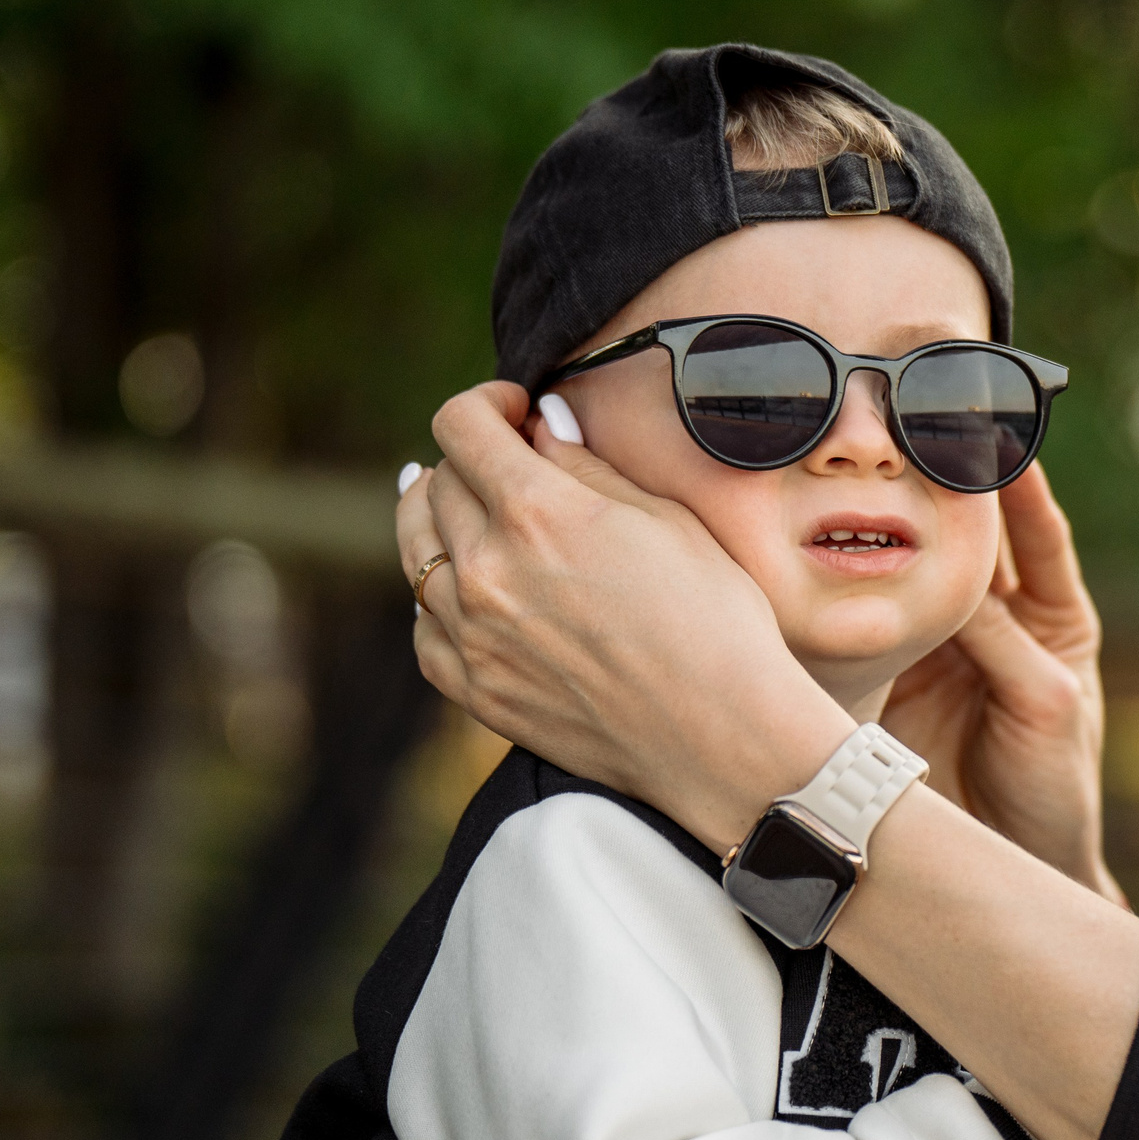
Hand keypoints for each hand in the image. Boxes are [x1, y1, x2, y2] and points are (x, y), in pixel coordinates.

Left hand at [398, 382, 852, 850]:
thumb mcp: (667, 520)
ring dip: (441, 521)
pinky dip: (443, 598)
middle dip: (473, 461)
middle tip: (512, 466)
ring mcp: (471, 635)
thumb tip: (543, 426)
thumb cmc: (716, 620)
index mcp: (537, 512)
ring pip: (415, 551)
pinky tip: (477, 593)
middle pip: (435, 483)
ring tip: (477, 518)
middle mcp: (487, 570)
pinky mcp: (473, 689)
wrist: (723, 736)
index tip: (515, 412)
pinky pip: (424, 626)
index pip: (461, 424)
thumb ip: (588, 466)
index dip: (486, 403)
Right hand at [881, 464, 1124, 903]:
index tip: (1001, 436)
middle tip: (922, 441)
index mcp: (1056, 619)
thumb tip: (961, 580)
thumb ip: (1005, 642)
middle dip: (951, 496)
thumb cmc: (1053, 789)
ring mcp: (945, 649)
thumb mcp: (1044, 706)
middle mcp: (1000, 623)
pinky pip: (878, 626)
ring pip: (919, 577)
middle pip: (973, 545)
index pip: (1041, 537)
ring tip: (872, 485)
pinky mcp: (897, 680)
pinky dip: (861, 596)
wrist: (1015, 865)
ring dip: (899, 539)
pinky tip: (835, 560)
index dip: (1023, 487)